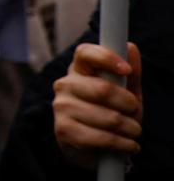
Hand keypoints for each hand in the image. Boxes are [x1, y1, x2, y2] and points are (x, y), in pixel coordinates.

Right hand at [54, 42, 142, 168]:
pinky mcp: (64, 131)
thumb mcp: (125, 93)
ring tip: (132, 131)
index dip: (107, 58)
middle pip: (102, 89)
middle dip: (129, 104)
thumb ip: (130, 74)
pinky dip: (123, 144)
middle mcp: (65, 85)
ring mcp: (61, 107)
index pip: (85, 53)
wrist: (93, 147)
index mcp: (79, 70)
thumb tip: (131, 47)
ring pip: (108, 117)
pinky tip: (127, 144)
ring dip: (130, 128)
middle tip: (135, 111)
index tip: (126, 70)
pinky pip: (102, 138)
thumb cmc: (110, 112)